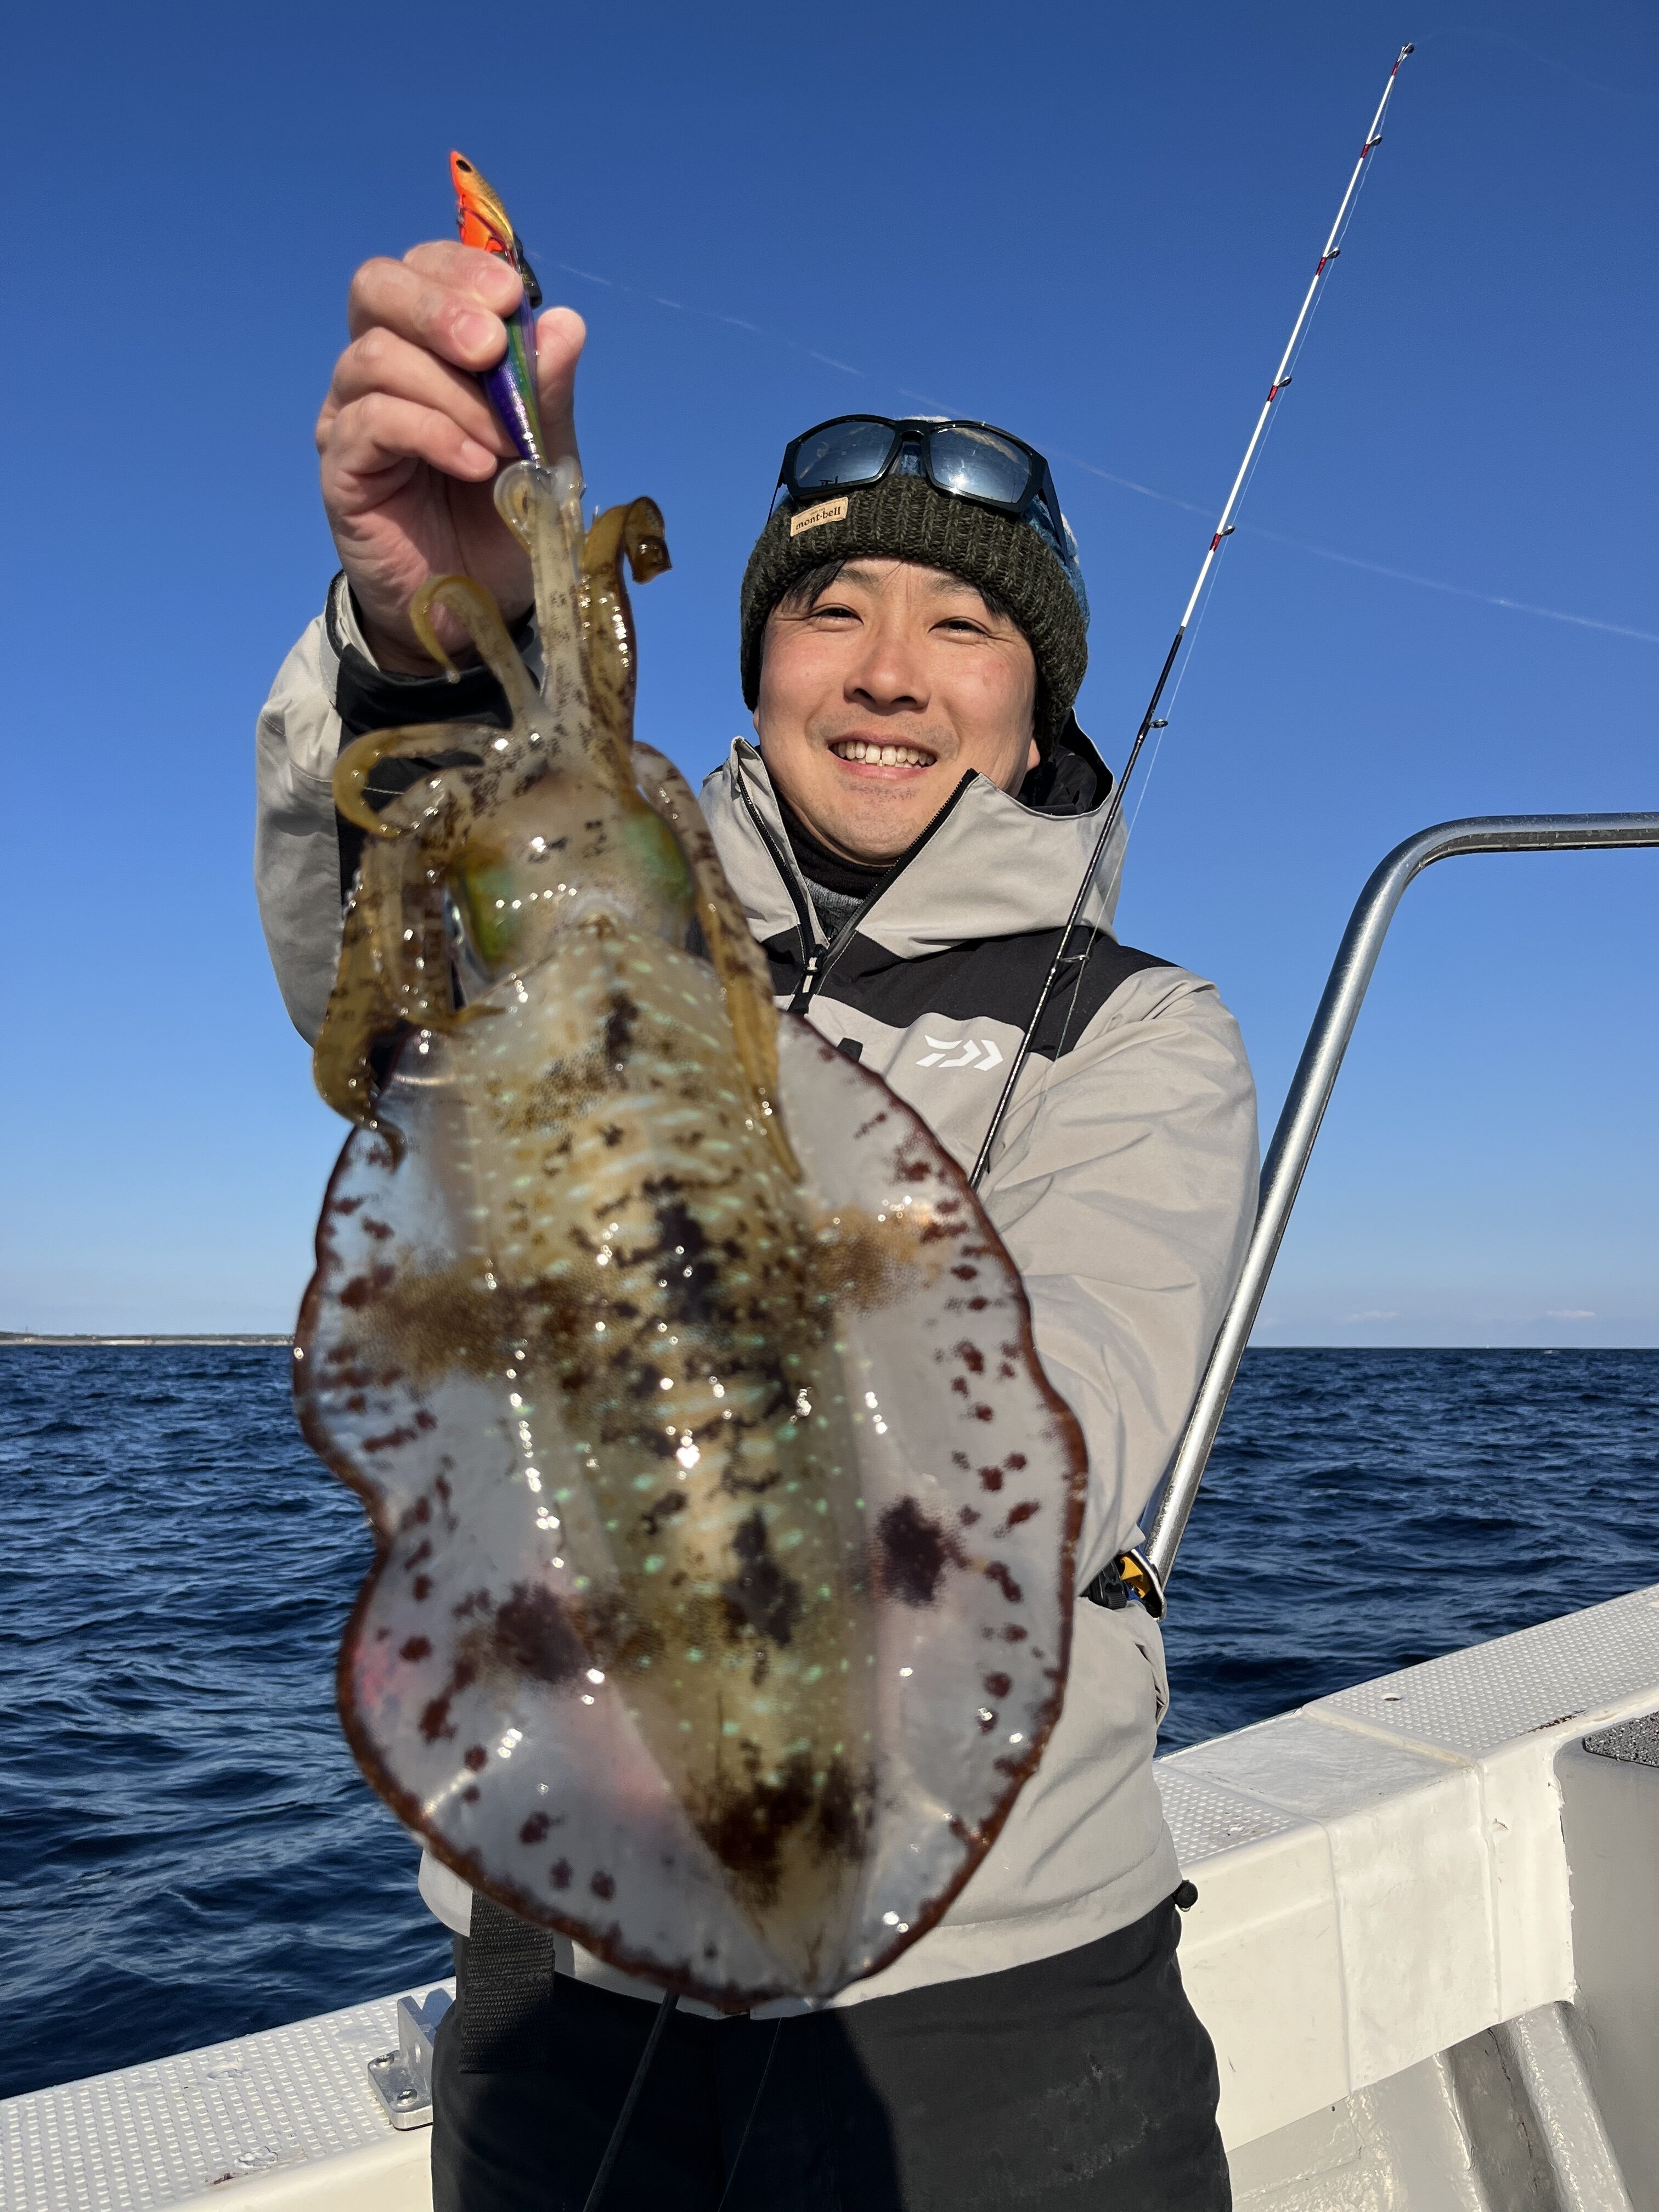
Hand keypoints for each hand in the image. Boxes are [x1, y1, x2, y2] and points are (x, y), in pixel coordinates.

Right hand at [317, 241, 585, 671]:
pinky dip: (431, 433)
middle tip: (489, 347)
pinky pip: (371, 422)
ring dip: (450, 391)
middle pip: (375, 287)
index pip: (423, 268)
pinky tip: (475, 464)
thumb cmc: (504, 520)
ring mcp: (352, 414)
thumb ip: (547, 392)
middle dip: (437, 305)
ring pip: (375, 355)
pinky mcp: (343, 466)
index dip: (460, 268)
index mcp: (428, 346)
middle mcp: (379, 367)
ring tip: (501, 442)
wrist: (476, 608)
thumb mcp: (544, 453)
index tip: (509, 298)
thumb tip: (563, 322)